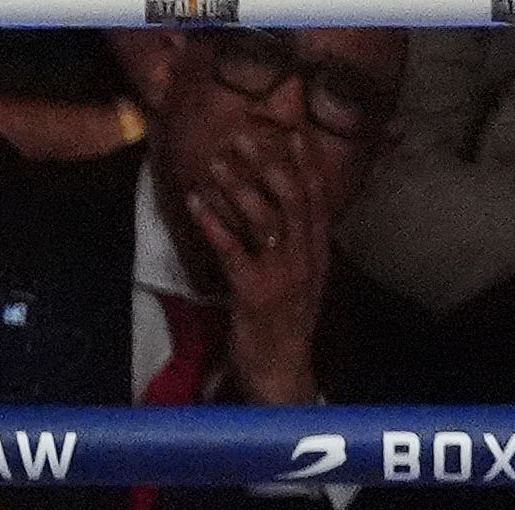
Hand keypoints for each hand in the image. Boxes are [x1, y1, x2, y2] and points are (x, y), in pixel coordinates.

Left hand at [188, 130, 329, 404]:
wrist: (282, 373)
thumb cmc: (283, 326)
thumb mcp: (298, 280)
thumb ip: (293, 247)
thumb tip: (278, 213)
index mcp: (318, 251)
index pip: (317, 197)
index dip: (305, 163)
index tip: (292, 131)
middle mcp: (306, 257)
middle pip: (292, 198)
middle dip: (269, 163)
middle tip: (244, 136)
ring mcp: (283, 274)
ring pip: (266, 217)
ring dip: (239, 185)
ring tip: (216, 161)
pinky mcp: (255, 292)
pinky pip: (232, 249)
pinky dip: (213, 222)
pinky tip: (196, 202)